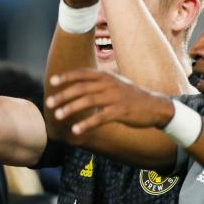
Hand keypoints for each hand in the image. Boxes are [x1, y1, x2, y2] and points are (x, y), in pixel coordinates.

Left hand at [46, 69, 173, 135]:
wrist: (155, 106)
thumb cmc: (130, 95)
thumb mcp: (115, 83)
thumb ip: (98, 82)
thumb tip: (77, 82)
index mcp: (106, 76)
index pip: (82, 74)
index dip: (66, 77)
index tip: (51, 82)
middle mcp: (109, 84)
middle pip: (81, 88)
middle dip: (63, 95)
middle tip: (49, 103)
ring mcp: (115, 97)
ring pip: (87, 101)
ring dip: (70, 109)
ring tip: (58, 116)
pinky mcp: (120, 111)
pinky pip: (99, 118)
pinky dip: (86, 124)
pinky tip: (76, 130)